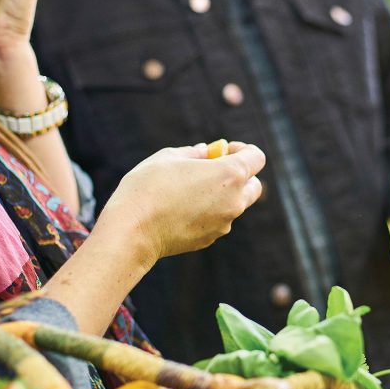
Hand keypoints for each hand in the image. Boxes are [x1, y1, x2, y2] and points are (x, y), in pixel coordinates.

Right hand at [96, 142, 266, 266]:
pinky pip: (218, 220)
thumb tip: (207, 152)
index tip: (221, 150)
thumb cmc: (148, 187)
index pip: (256, 158)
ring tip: (190, 189)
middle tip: (212, 170)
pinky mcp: (210, 238)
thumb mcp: (169, 157)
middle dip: (239, 175)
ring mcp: (224, 223)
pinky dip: (209, 212)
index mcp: (230, 175)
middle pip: (253, 185)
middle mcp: (234, 201)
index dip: (242, 150)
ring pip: (235, 205)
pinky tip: (181, 209)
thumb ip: (195, 152)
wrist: (132, 231)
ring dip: (222, 194)